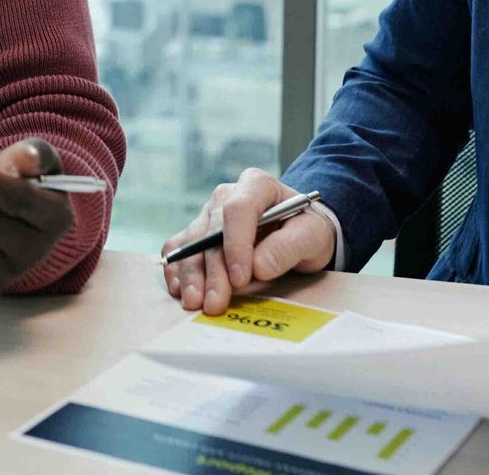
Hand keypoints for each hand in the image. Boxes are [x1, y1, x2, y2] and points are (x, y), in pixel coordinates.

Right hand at [162, 168, 332, 314]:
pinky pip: (178, 248)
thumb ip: (288, 248)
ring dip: (191, 275)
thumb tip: (259, 267)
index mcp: (256, 185)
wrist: (297, 232)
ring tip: (194, 303)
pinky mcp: (196, 233)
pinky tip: (179, 289)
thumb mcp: (312, 236)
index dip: (236, 244)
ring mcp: (208, 214)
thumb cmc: (305, 230)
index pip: (238, 209)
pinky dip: (176, 268)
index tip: (241, 278)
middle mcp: (226, 196)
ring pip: (192, 244)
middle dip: (213, 271)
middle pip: (212, 233)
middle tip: (216, 303)